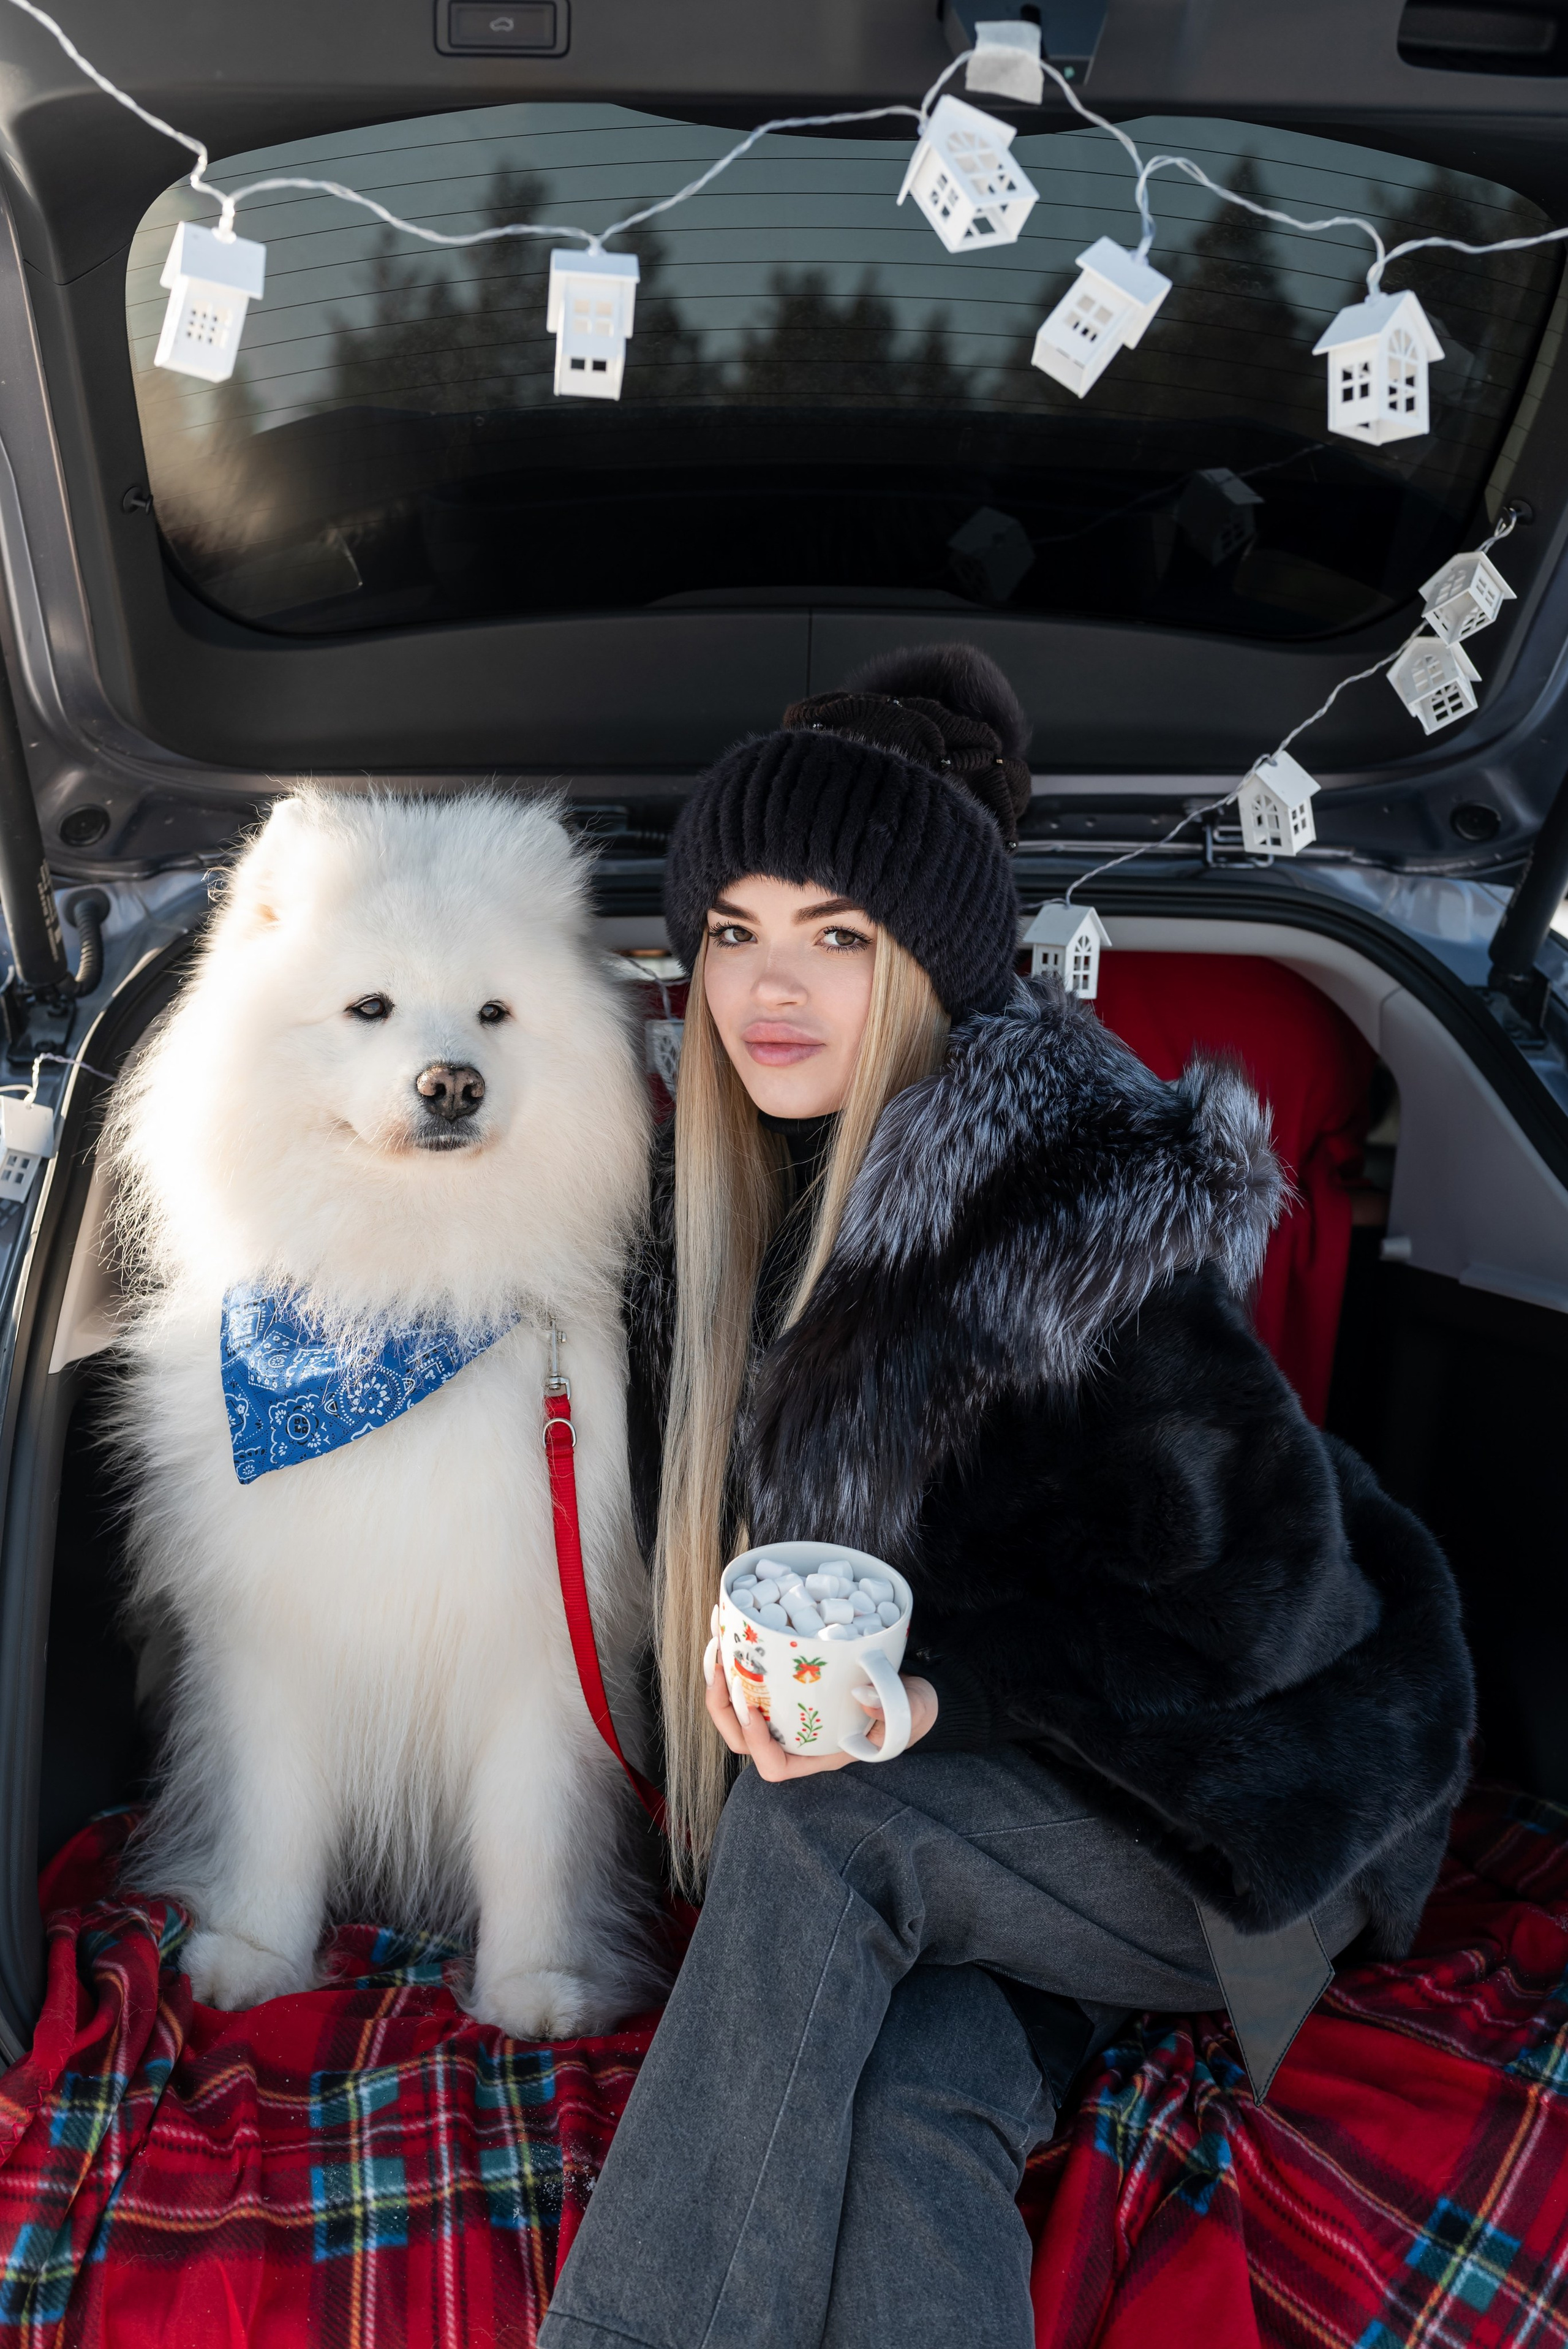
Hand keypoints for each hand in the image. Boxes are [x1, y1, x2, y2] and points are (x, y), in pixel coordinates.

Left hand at [704, 1639, 937, 1782]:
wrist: (907, 1693)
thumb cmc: (906, 1711)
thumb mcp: (905, 1712)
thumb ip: (889, 1709)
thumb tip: (861, 1693)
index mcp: (817, 1754)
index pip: (774, 1765)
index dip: (755, 1742)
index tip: (751, 1707)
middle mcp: (794, 1738)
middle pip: (740, 1737)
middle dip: (721, 1703)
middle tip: (720, 1665)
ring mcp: (786, 1714)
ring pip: (736, 1708)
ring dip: (720, 1677)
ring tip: (717, 1641)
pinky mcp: (784, 1687)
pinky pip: (749, 1681)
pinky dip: (737, 1658)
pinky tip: (735, 1628)